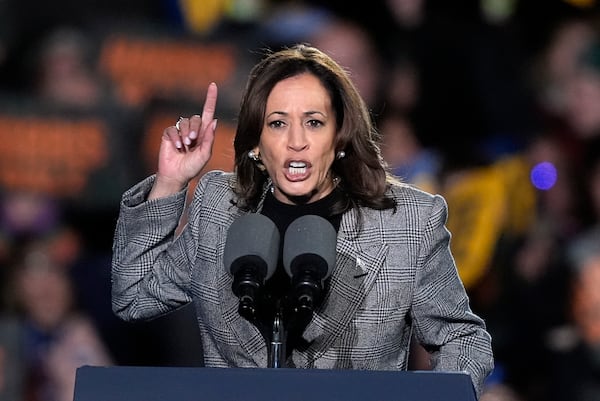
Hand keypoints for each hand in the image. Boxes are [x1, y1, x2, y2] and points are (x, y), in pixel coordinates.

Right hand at [149, 82, 217, 198]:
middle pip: (196, 118)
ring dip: (184, 135)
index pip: (208, 113)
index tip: (213, 85)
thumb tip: (214, 121)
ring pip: (183, 122)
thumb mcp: (204, 155)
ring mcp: (180, 132)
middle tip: (192, 141)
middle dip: (194, 129)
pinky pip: (172, 129)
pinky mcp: (169, 135)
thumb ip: (209, 139)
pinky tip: (177, 147)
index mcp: (204, 133)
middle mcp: (193, 130)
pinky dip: (175, 138)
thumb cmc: (192, 167)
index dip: (210, 99)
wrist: (176, 175)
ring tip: (184, 147)